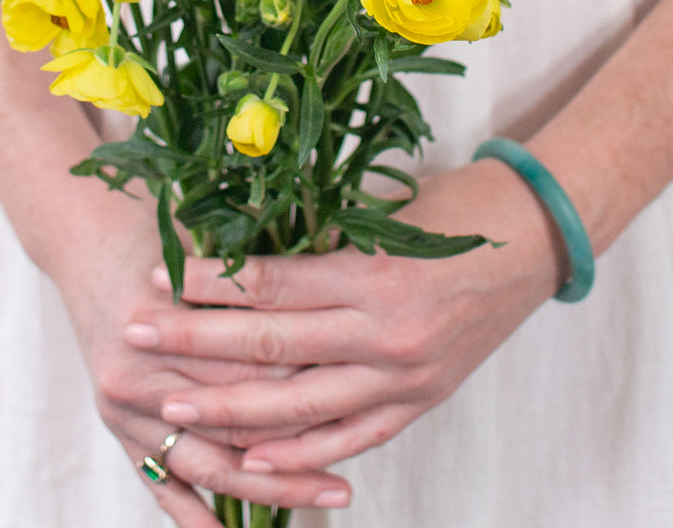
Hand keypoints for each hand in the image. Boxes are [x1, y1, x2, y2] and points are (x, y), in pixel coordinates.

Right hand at [47, 183, 353, 526]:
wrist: (91, 242)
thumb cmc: (157, 236)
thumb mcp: (203, 248)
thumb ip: (249, 282)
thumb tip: (327, 305)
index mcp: (156, 322)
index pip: (246, 364)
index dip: (303, 377)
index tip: (357, 388)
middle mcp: (136, 374)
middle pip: (233, 422)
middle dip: (296, 445)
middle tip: (351, 468)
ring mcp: (124, 409)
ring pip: (208, 463)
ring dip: (270, 488)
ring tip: (329, 495)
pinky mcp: (118, 428)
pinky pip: (162, 484)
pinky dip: (197, 515)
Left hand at [124, 159, 564, 474]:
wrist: (538, 240)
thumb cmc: (460, 209)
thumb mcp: (387, 214)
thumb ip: (322, 241)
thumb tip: (247, 253)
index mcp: (377, 274)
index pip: (275, 284)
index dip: (212, 282)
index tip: (161, 276)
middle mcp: (387, 334)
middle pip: (273, 348)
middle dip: (195, 345)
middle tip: (133, 336)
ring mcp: (405, 378)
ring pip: (302, 409)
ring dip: (230, 410)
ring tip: (172, 405)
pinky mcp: (420, 402)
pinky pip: (350, 438)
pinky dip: (300, 455)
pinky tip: (252, 462)